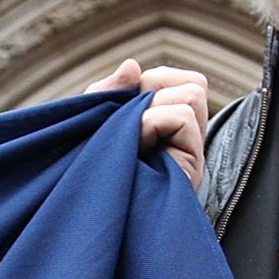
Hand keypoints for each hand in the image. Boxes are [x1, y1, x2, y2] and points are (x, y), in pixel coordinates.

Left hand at [86, 59, 206, 187]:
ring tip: (133, 137)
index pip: (185, 82)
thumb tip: (132, 65)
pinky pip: (182, 117)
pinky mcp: (191, 168)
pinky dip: (154, 122)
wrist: (83, 213)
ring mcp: (191, 154)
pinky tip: (138, 146)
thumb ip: (111, 90)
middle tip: (130, 118)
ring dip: (152, 107)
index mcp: (167, 129)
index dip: (155, 79)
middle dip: (156, 87)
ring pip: (192, 94)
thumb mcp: (92, 121)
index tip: (127, 101)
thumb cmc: (85, 170)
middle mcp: (185, 141)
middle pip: (195, 84)